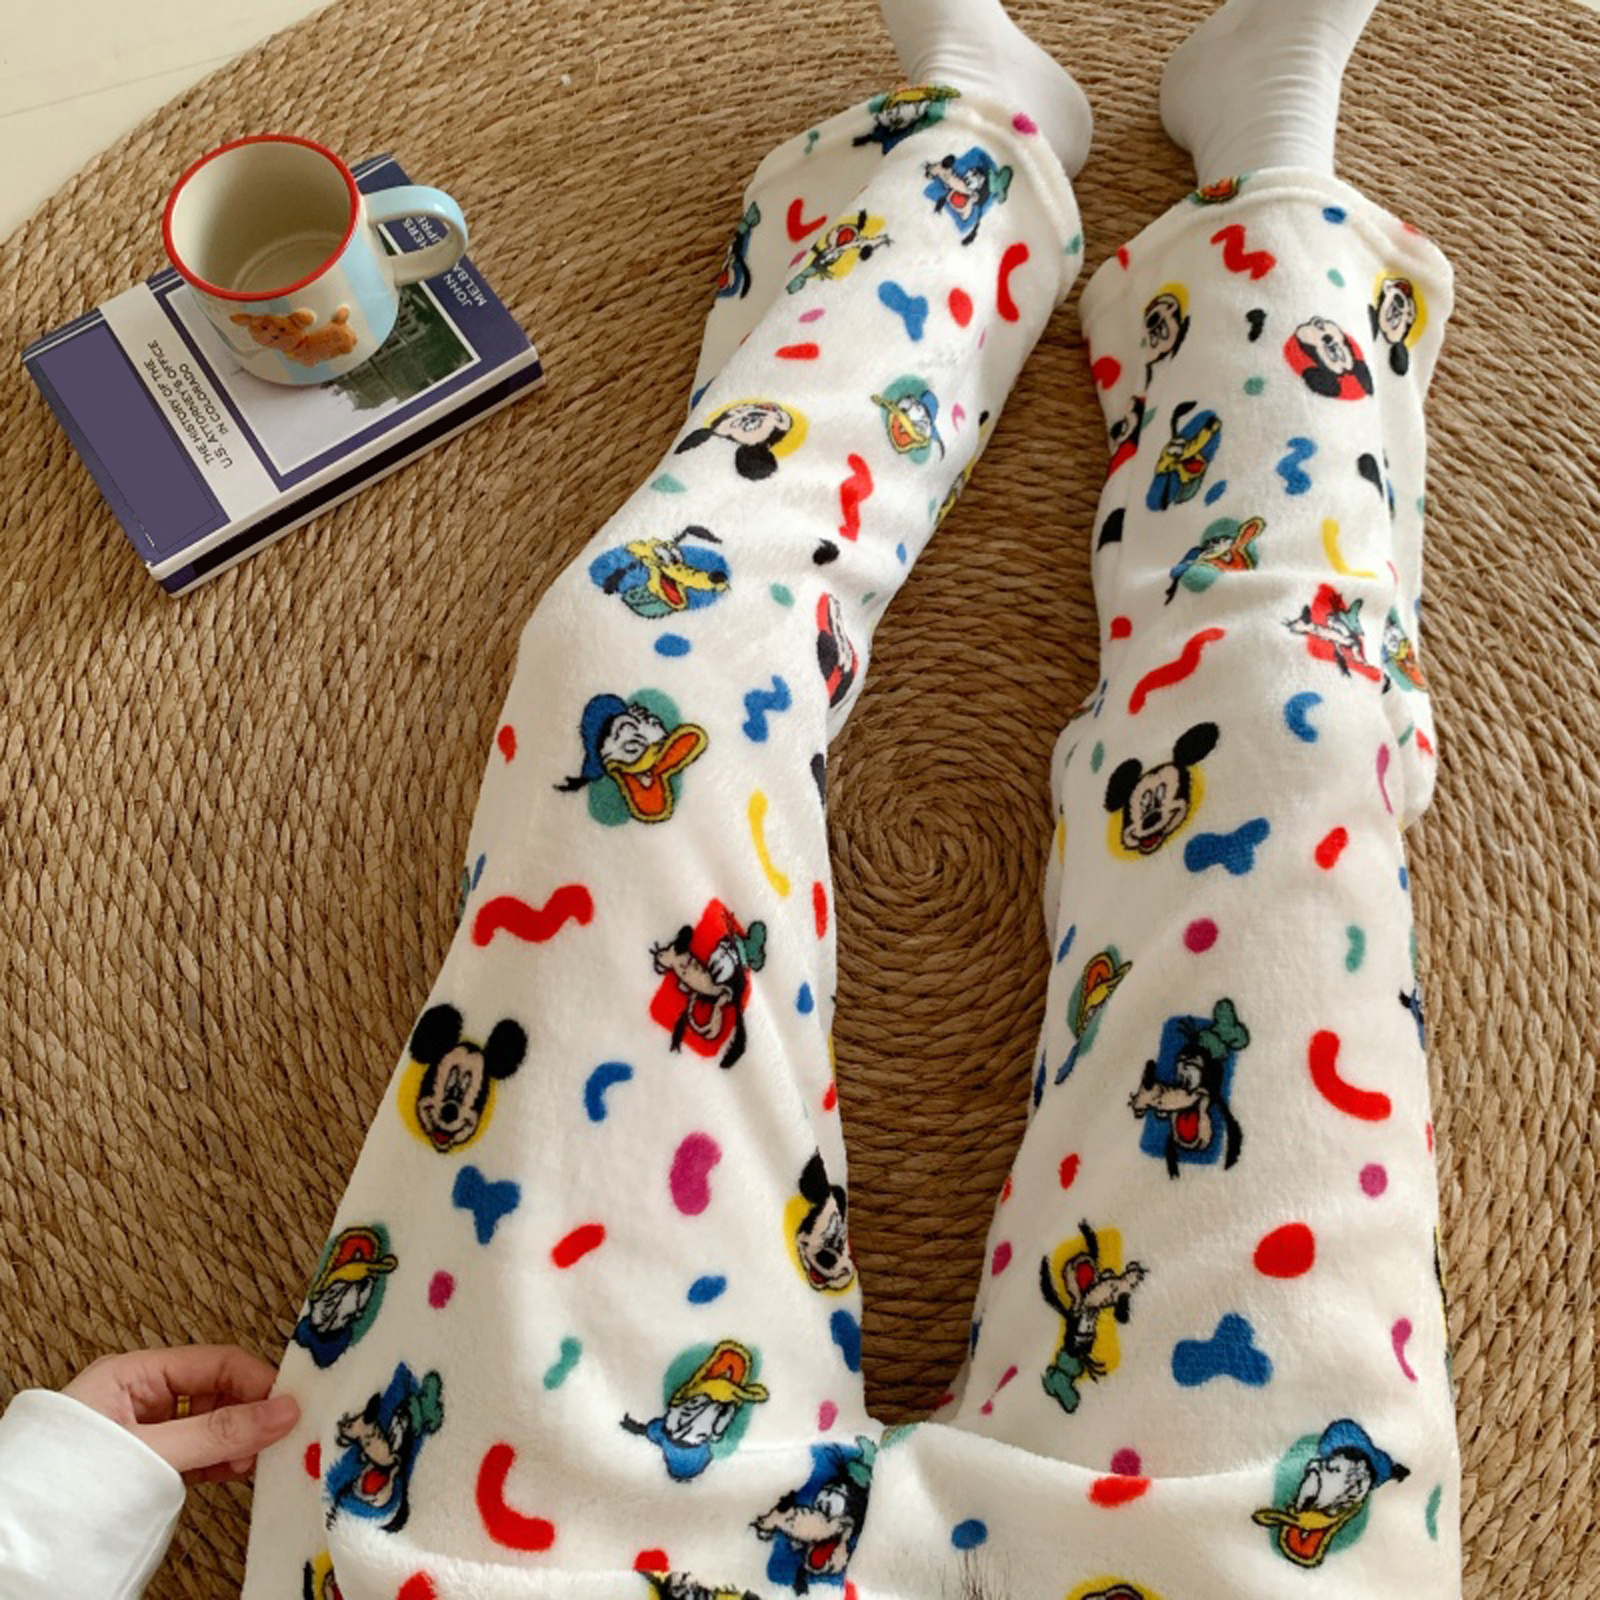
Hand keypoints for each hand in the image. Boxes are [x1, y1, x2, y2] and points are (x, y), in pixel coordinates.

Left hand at [61, 1345, 299, 1484]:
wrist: (14, 1543)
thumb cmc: (68, 1480)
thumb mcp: (150, 1450)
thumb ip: (218, 1432)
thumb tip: (285, 1411)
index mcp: (133, 1374)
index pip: (213, 1362)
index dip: (254, 1380)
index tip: (288, 1405)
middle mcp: (141, 1397)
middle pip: (215, 1391)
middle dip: (248, 1413)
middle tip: (277, 1437)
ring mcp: (147, 1433)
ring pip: (210, 1424)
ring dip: (237, 1440)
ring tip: (257, 1461)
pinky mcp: (150, 1464)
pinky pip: (198, 1453)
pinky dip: (222, 1461)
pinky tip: (240, 1470)